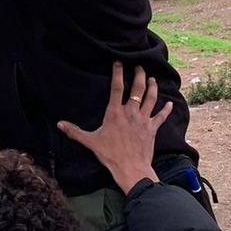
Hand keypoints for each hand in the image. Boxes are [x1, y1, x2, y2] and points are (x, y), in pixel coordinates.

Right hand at [57, 62, 173, 193]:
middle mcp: (130, 112)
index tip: (118, 63)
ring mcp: (143, 120)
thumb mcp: (90, 142)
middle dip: (139, 75)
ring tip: (152, 79)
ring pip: (151, 99)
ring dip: (152, 87)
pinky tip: (170, 104)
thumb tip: (59, 124)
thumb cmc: (110, 155)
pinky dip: (166, 110)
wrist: (131, 168)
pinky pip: (161, 116)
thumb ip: (75, 131)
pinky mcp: (152, 129)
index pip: (116, 88)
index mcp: (115, 113)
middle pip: (137, 89)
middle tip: (140, 66)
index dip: (117, 73)